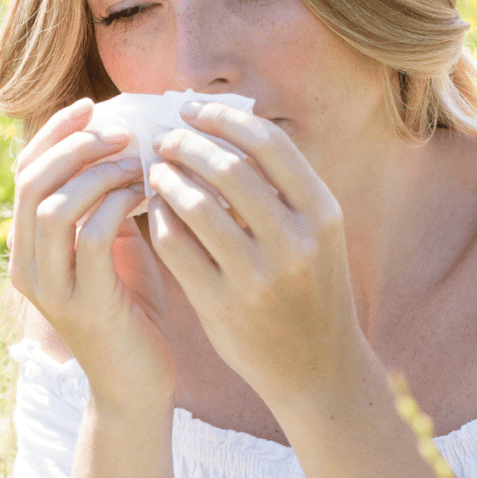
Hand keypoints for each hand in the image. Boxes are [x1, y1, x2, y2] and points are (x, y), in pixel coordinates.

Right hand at [8, 98, 177, 415]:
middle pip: (32, 182)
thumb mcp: (111, 247)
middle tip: (120, 129)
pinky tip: (146, 195)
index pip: (25, 171)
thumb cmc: (130, 310)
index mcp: (27, 246)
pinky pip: (92, 238)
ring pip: (54, 206)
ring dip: (99, 173)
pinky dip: (118, 206)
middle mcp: (26, 266)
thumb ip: (105, 202)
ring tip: (137, 160)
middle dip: (76, 145)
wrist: (136, 385)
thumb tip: (125, 139)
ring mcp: (50, 289)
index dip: (54, 133)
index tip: (91, 105)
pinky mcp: (83, 305)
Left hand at [147, 101, 364, 410]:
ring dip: (166, 179)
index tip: (191, 108)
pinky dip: (160, 219)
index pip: (268, 142)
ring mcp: (257, 277)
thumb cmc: (310, 287)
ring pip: (195, 206)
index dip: (222, 117)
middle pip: (227, 167)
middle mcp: (295, 242)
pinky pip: (177, 247)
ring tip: (155, 171)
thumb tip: (221, 125)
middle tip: (164, 139)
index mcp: (322, 213)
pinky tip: (155, 210)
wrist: (317, 369)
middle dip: (186, 144)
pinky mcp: (223, 306)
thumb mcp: (315, 233)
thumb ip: (280, 186)